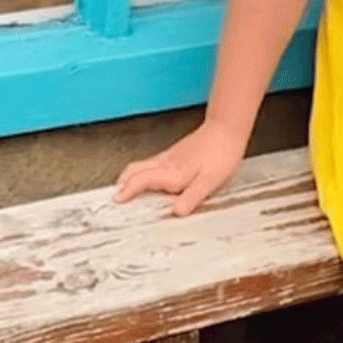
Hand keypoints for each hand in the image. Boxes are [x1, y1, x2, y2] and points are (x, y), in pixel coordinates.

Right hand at [114, 120, 247, 216]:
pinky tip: (148, 177)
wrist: (226, 129)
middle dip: (123, 181)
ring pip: (143, 165)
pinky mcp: (175, 153)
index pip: (143, 179)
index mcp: (173, 172)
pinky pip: (152, 163)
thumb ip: (192, 197)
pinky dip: (142, 171)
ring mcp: (170, 156)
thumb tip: (176, 212)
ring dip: (131, 176)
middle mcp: (167, 163)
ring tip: (126, 188)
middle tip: (116, 195)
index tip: (116, 199)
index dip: (128, 189)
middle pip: (136, 169)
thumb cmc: (220, 155)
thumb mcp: (210, 181)